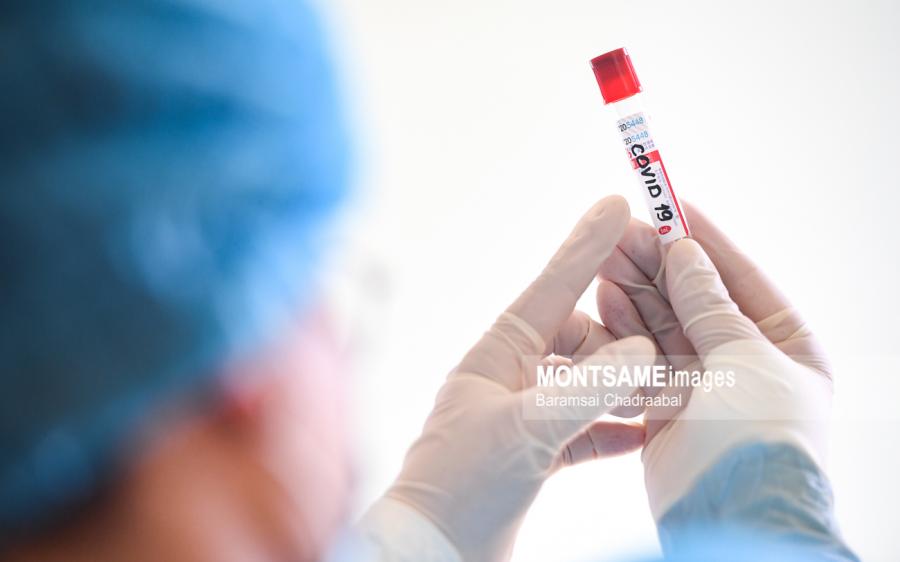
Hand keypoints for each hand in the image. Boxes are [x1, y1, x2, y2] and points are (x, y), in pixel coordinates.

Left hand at [384, 196, 654, 561]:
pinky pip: (587, 429)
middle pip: (581, 338)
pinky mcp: (536, 455)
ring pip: (588, 384)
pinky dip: (615, 429)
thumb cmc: (461, 486)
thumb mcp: (527, 428)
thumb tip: (645, 354)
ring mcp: (524, 415)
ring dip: (625, 388)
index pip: (553, 286)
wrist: (433, 553)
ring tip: (668, 390)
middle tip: (667, 342)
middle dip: (623, 341)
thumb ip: (589, 388)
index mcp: (497, 353)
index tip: (619, 204)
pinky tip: (646, 433)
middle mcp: (511, 376)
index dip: (588, 246)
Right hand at [596, 203, 831, 519]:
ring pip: (663, 325)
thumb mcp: (746, 360)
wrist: (733, 520)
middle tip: (619, 229)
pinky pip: (641, 357)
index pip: (740, 278)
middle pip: (694, 298)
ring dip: (636, 290)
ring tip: (604, 256)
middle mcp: (745, 361)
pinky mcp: (665, 408)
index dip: (704, 240)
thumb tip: (686, 253)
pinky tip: (604, 300)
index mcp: (785, 345)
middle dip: (658, 264)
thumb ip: (709, 305)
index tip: (669, 204)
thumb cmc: (759, 441)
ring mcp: (703, 385)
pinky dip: (623, 331)